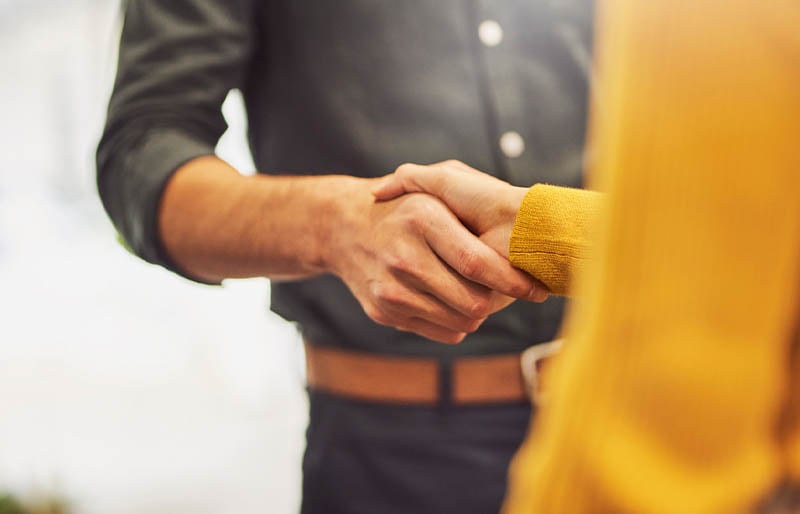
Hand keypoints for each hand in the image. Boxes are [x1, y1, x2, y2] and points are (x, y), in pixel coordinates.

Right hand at [324, 176, 547, 343]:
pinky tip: (452, 300)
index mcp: (422, 218)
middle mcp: (403, 257)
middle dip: (500, 301)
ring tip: (480, 292)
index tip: (537, 288)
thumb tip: (522, 222)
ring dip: (479, 312)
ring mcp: (391, 290)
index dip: (513, 281)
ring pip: (461, 323)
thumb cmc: (406, 205)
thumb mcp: (435, 184)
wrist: (343, 228)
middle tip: (511, 291)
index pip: (476, 263)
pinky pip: (443, 333)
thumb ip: (474, 191)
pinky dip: (457, 322)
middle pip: (473, 302)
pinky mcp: (383, 313)